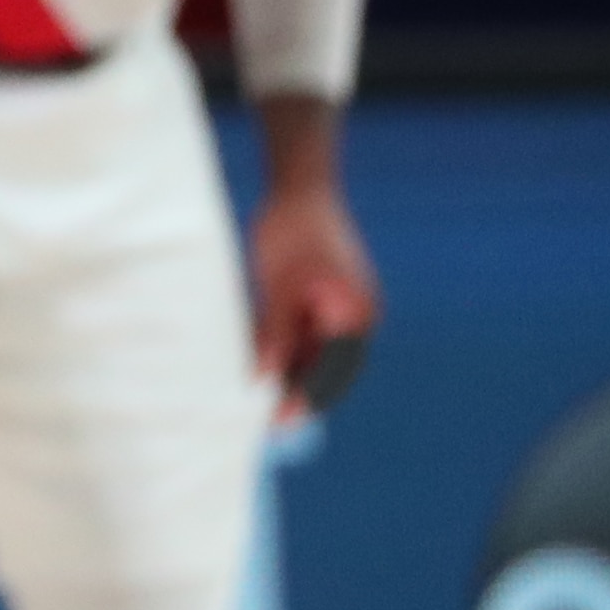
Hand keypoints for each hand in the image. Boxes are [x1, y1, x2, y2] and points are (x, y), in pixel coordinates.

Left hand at [245, 182, 380, 403]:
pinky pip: (305, 337)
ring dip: (287, 374)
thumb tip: (263, 376)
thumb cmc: (294, 230)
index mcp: (356, 315)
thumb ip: (275, 332)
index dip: (306, 399)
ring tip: (253, 398)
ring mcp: (341, 310)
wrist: (300, 188)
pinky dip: (284, 351)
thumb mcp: (280, 285)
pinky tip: (257, 364)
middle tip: (261, 420)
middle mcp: (356, 317)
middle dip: (296, 392)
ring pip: (313, 355)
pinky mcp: (322, 302)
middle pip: (326, 368)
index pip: (332, 370)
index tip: (279, 421)